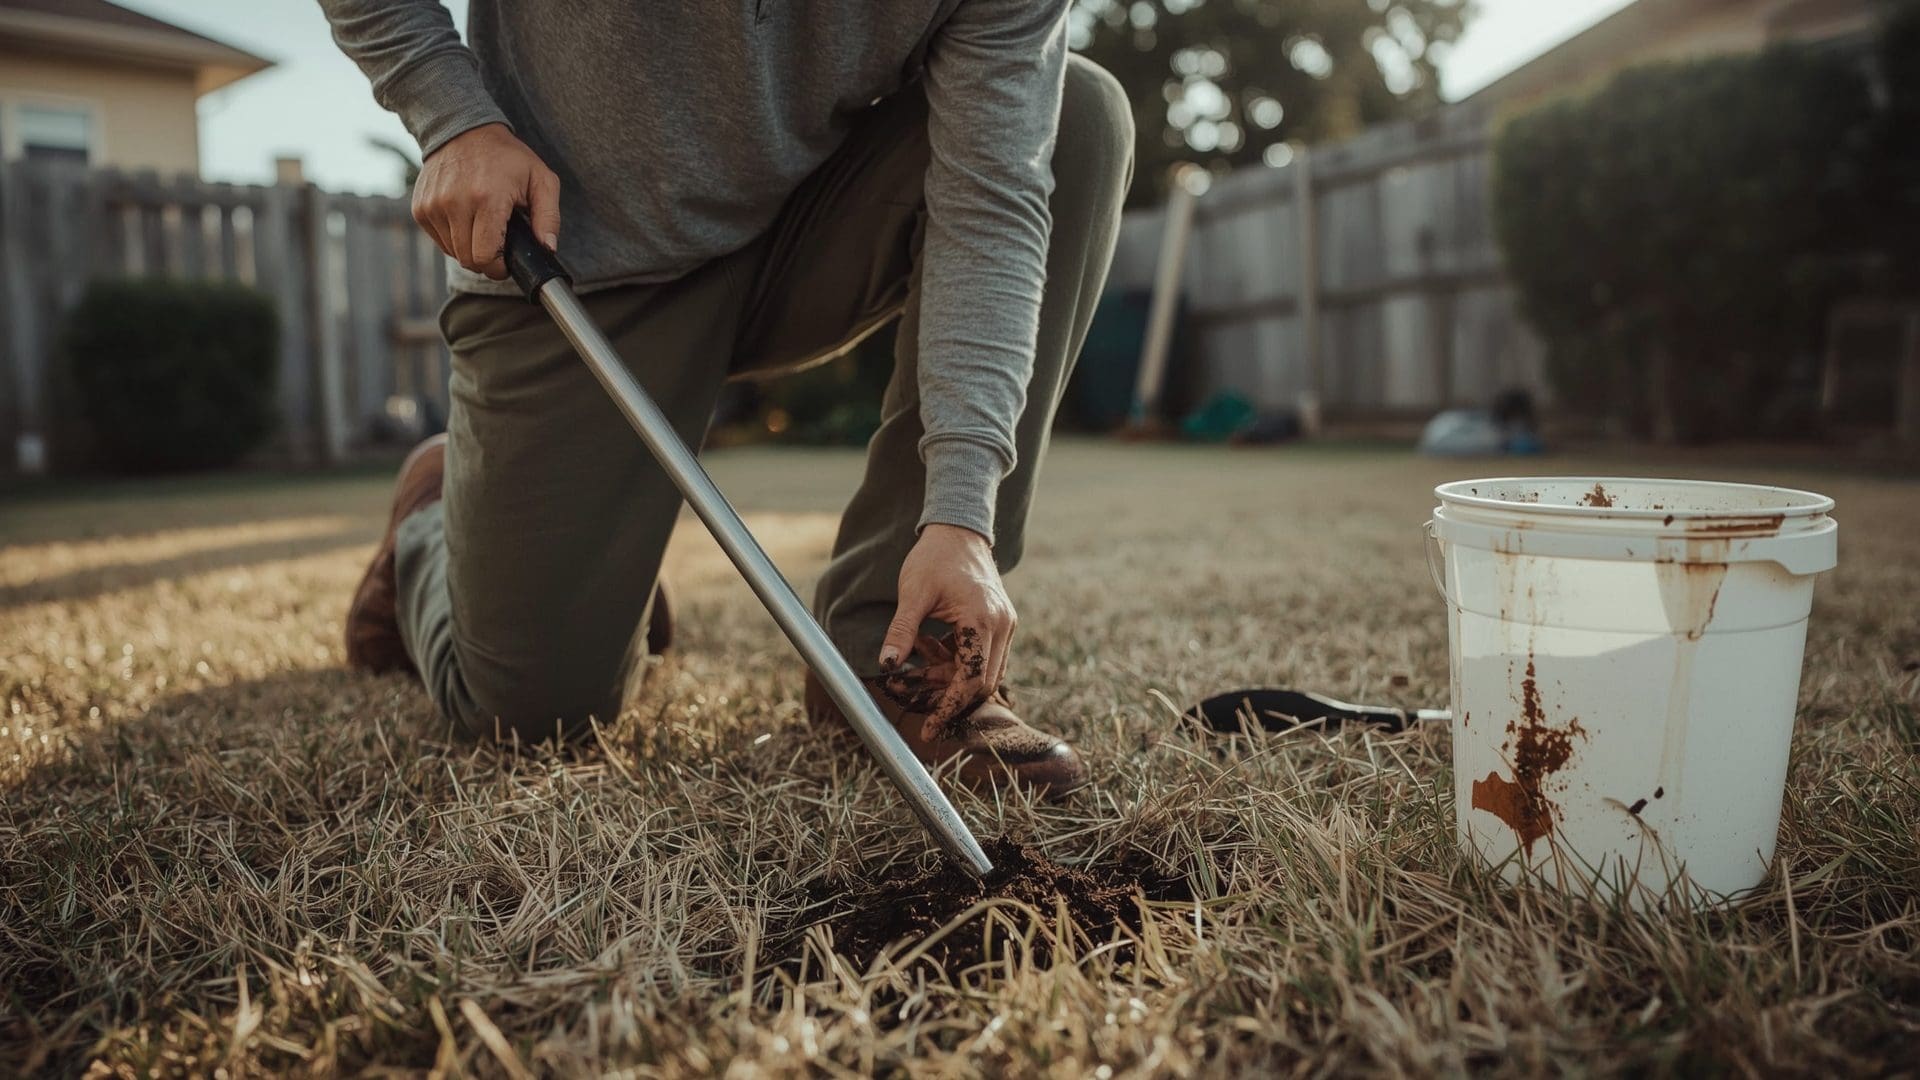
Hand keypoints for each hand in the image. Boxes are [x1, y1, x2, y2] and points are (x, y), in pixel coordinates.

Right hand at [412, 122, 560, 279]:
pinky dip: (453, 238)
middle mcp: (454, 203)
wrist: (464, 130)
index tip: (506, 259)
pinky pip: (439, 241)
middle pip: (468, 260)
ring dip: (469, 248)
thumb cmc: (507, 158)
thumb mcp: (541, 180)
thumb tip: (548, 248)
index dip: (498, 267)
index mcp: (487, 199)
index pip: (484, 257)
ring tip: (482, 225)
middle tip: (497, 243)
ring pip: (453, 253)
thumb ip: (549, 217)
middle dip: (486, 260)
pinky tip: (465, 218)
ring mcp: (433, 206)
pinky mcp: (420, 208)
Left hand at [880, 524, 1015, 724]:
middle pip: (981, 684)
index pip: (971, 679)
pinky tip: (931, 644)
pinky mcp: (1000, 624)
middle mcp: (1002, 626)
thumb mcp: (912, 593)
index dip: (949, 707)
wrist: (959, 531)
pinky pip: (983, 658)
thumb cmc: (934, 558)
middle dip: (948, 695)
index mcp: (982, 619)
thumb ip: (902, 631)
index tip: (928, 728)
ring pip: (984, 673)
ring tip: (919, 655)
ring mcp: (1005, 626)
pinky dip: (957, 662)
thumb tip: (887, 666)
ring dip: (950, 677)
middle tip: (914, 692)